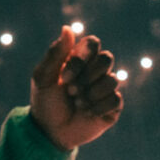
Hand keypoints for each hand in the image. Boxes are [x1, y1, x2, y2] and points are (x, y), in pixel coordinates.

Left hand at [29, 29, 126, 150]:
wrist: (49, 132)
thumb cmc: (45, 102)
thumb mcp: (43, 77)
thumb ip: (55, 53)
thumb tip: (68, 28)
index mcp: (80, 59)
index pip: (93, 44)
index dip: (82, 58)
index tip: (64, 77)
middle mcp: (95, 71)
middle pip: (107, 59)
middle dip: (86, 77)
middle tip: (71, 91)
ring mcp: (105, 88)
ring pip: (112, 80)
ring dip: (90, 94)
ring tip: (77, 104)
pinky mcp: (112, 107)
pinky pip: (115, 99)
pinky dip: (98, 107)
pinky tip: (87, 113)